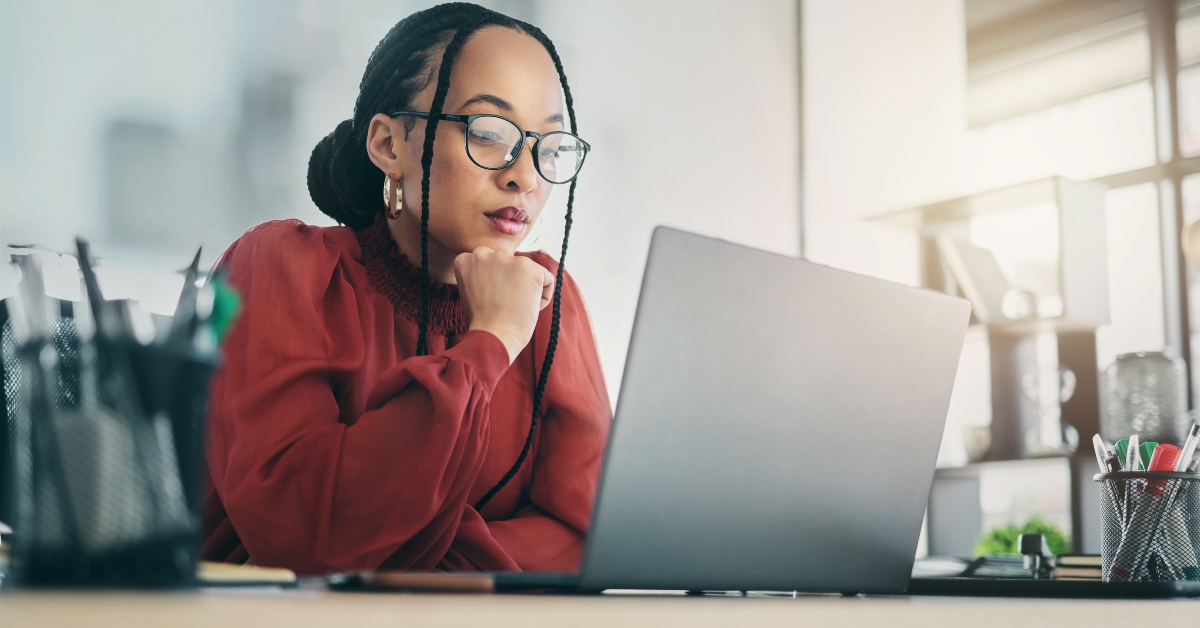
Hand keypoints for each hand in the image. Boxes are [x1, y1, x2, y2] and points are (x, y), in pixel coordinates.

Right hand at [454, 247, 553, 362]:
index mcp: (466, 259)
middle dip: (511, 284)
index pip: (491, 265)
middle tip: (504, 305)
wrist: (492, 336)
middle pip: (510, 266)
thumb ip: (481, 276)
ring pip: (528, 272)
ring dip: (527, 289)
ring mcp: (507, 258)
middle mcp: (484, 253)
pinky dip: (543, 296)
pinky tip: (529, 308)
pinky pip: (547, 279)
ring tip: (514, 308)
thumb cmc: (482, 323)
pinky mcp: (529, 267)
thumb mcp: (471, 292)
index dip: (495, 286)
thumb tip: (502, 273)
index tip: (491, 301)